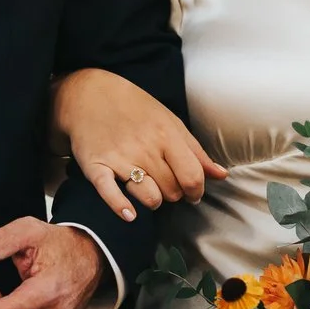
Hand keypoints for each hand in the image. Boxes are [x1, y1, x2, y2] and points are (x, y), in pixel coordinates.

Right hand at [51, 68, 226, 220]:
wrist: (88, 94)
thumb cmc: (134, 108)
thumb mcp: (169, 121)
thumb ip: (195, 151)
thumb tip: (221, 175)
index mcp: (166, 135)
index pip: (193, 176)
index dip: (197, 191)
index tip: (192, 193)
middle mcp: (145, 147)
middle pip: (173, 191)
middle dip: (174, 193)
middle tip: (166, 184)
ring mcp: (120, 158)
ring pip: (150, 198)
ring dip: (153, 200)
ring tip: (149, 190)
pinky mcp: (96, 166)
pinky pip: (110, 194)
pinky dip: (121, 207)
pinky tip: (129, 214)